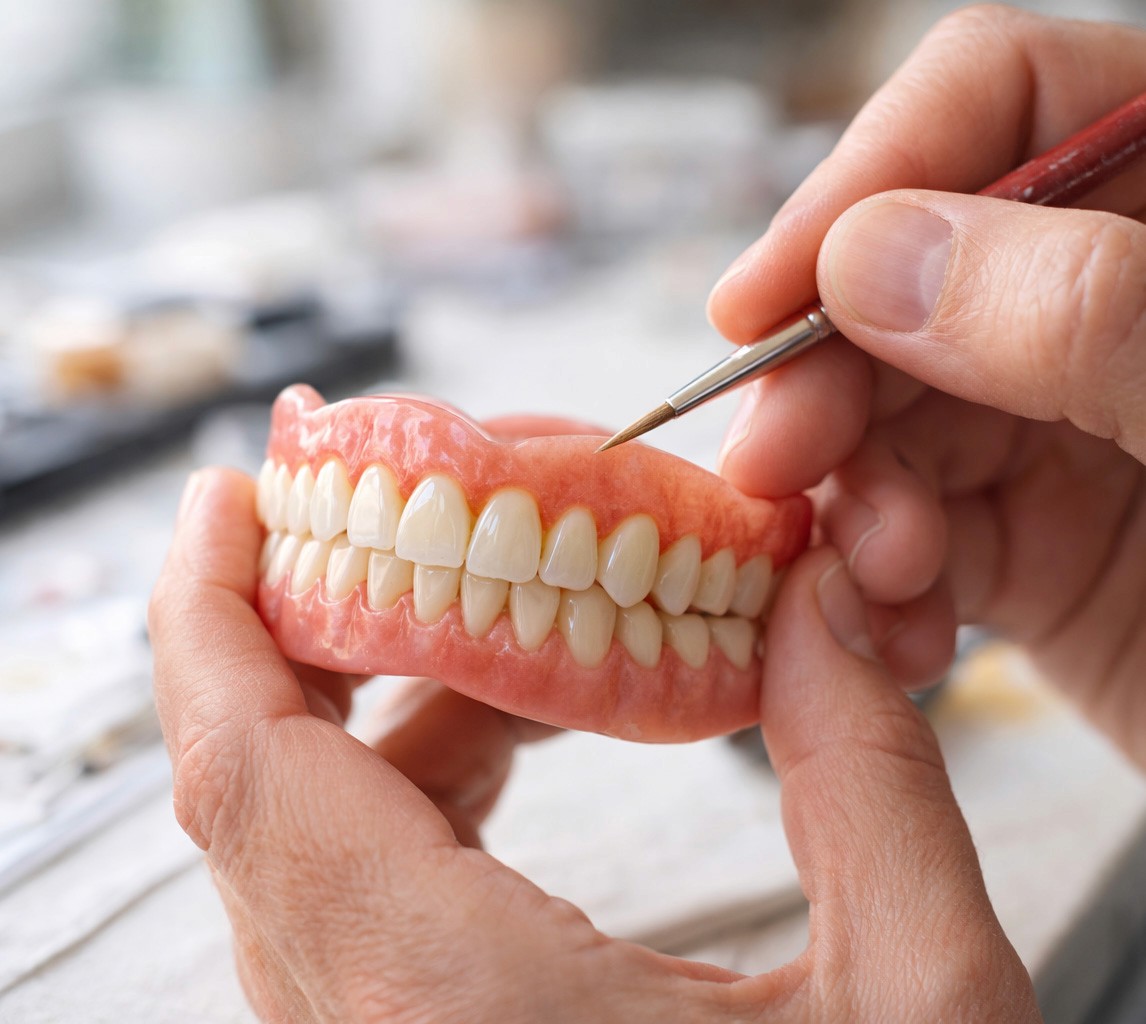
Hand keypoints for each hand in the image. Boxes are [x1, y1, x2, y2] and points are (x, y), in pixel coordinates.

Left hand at [150, 468, 1038, 1021]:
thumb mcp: (918, 1004)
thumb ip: (867, 773)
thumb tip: (817, 603)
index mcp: (455, 1016)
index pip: (250, 773)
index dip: (216, 615)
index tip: (226, 500)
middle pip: (261, 792)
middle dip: (307, 628)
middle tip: (371, 514)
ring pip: (313, 843)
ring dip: (390, 704)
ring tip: (491, 610)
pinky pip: (364, 897)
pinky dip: (420, 785)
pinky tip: (512, 725)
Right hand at [708, 6, 1145, 765]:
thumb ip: (1093, 316)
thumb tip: (872, 259)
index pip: (1000, 100)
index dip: (864, 181)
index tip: (766, 298)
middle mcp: (1106, 300)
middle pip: (903, 278)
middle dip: (824, 376)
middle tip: (775, 462)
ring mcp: (1060, 421)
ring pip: (883, 414)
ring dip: (851, 497)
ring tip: (878, 577)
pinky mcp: (1030, 540)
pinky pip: (905, 530)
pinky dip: (874, 579)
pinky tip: (898, 627)